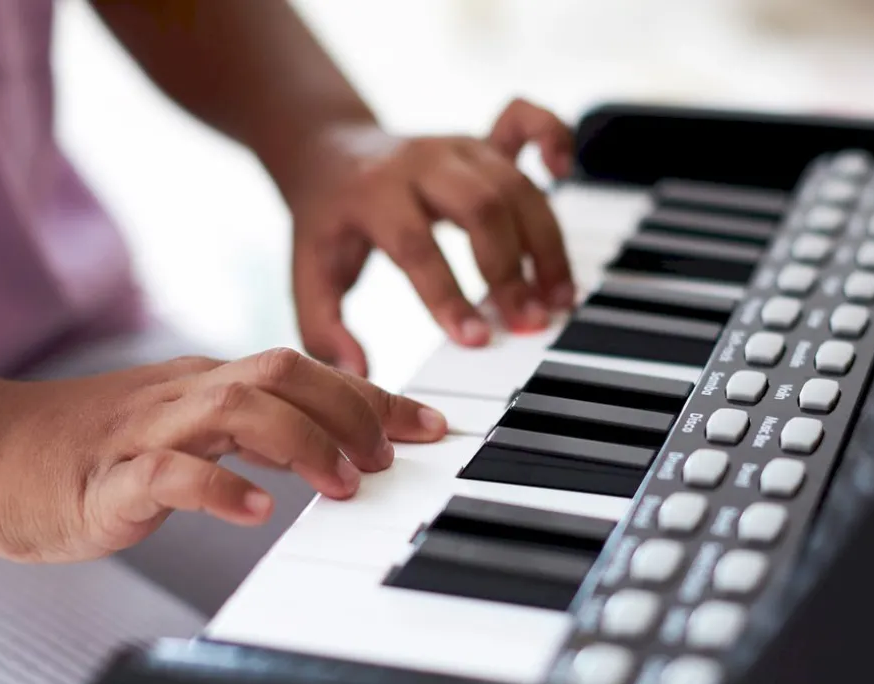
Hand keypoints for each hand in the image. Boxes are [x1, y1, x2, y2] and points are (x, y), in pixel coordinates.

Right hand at [0, 349, 446, 563]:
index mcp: (209, 384)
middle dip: (351, 411)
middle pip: (283, 371)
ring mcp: (146, 431)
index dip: (375, 396)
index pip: (307, 372)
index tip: (432, 427)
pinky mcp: (106, 478)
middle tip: (390, 460)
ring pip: (236, 408)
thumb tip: (327, 450)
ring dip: (302, 443)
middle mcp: (186, 394)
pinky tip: (257, 511)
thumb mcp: (188, 435)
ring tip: (342, 485)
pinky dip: (218, 488)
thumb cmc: (92, 451)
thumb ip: (252, 437)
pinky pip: (169, 473)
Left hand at [290, 98, 575, 375]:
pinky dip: (554, 138)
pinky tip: (563, 176)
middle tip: (531, 323)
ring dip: (544, 242)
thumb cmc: (328, 224)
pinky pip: (525, 121)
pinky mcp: (482, 139)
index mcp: (373, 195)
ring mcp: (456, 145)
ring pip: (514, 183)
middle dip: (510, 269)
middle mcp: (420, 163)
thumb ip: (325, 330)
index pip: (416, 245)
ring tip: (559, 296)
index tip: (476, 340)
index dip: (448, 295)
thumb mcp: (309, 276)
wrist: (329, 153)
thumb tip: (358, 373)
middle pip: (480, 206)